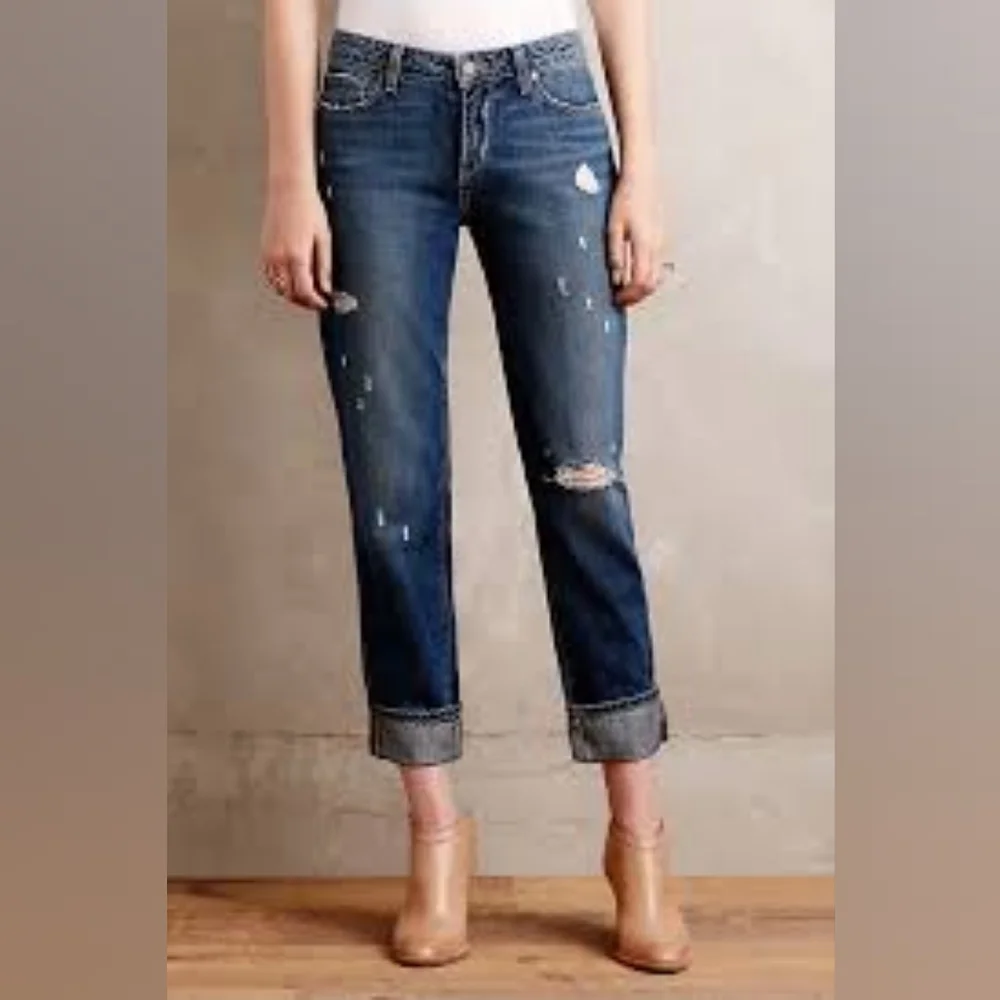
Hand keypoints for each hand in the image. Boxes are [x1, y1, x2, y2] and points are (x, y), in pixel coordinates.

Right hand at [260, 181, 331, 310]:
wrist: (288, 189)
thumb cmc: (308, 208)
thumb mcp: (324, 239)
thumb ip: (324, 267)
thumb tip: (326, 288)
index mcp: (296, 256)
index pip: (304, 291)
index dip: (316, 302)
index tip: (325, 303)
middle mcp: (279, 258)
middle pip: (290, 293)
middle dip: (305, 301)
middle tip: (318, 301)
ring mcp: (269, 254)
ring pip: (279, 287)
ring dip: (293, 295)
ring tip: (307, 293)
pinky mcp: (264, 250)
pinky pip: (271, 277)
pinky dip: (281, 284)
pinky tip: (293, 281)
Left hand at [607, 170, 670, 307]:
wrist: (642, 176)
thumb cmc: (626, 197)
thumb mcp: (613, 227)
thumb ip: (616, 254)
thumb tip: (617, 278)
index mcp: (644, 244)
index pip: (641, 281)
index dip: (630, 295)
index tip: (617, 300)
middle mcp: (656, 245)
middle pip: (652, 283)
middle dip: (637, 296)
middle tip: (620, 300)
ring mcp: (659, 242)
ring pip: (656, 275)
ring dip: (641, 287)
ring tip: (624, 289)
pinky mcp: (658, 237)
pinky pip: (655, 264)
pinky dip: (645, 275)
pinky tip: (631, 273)